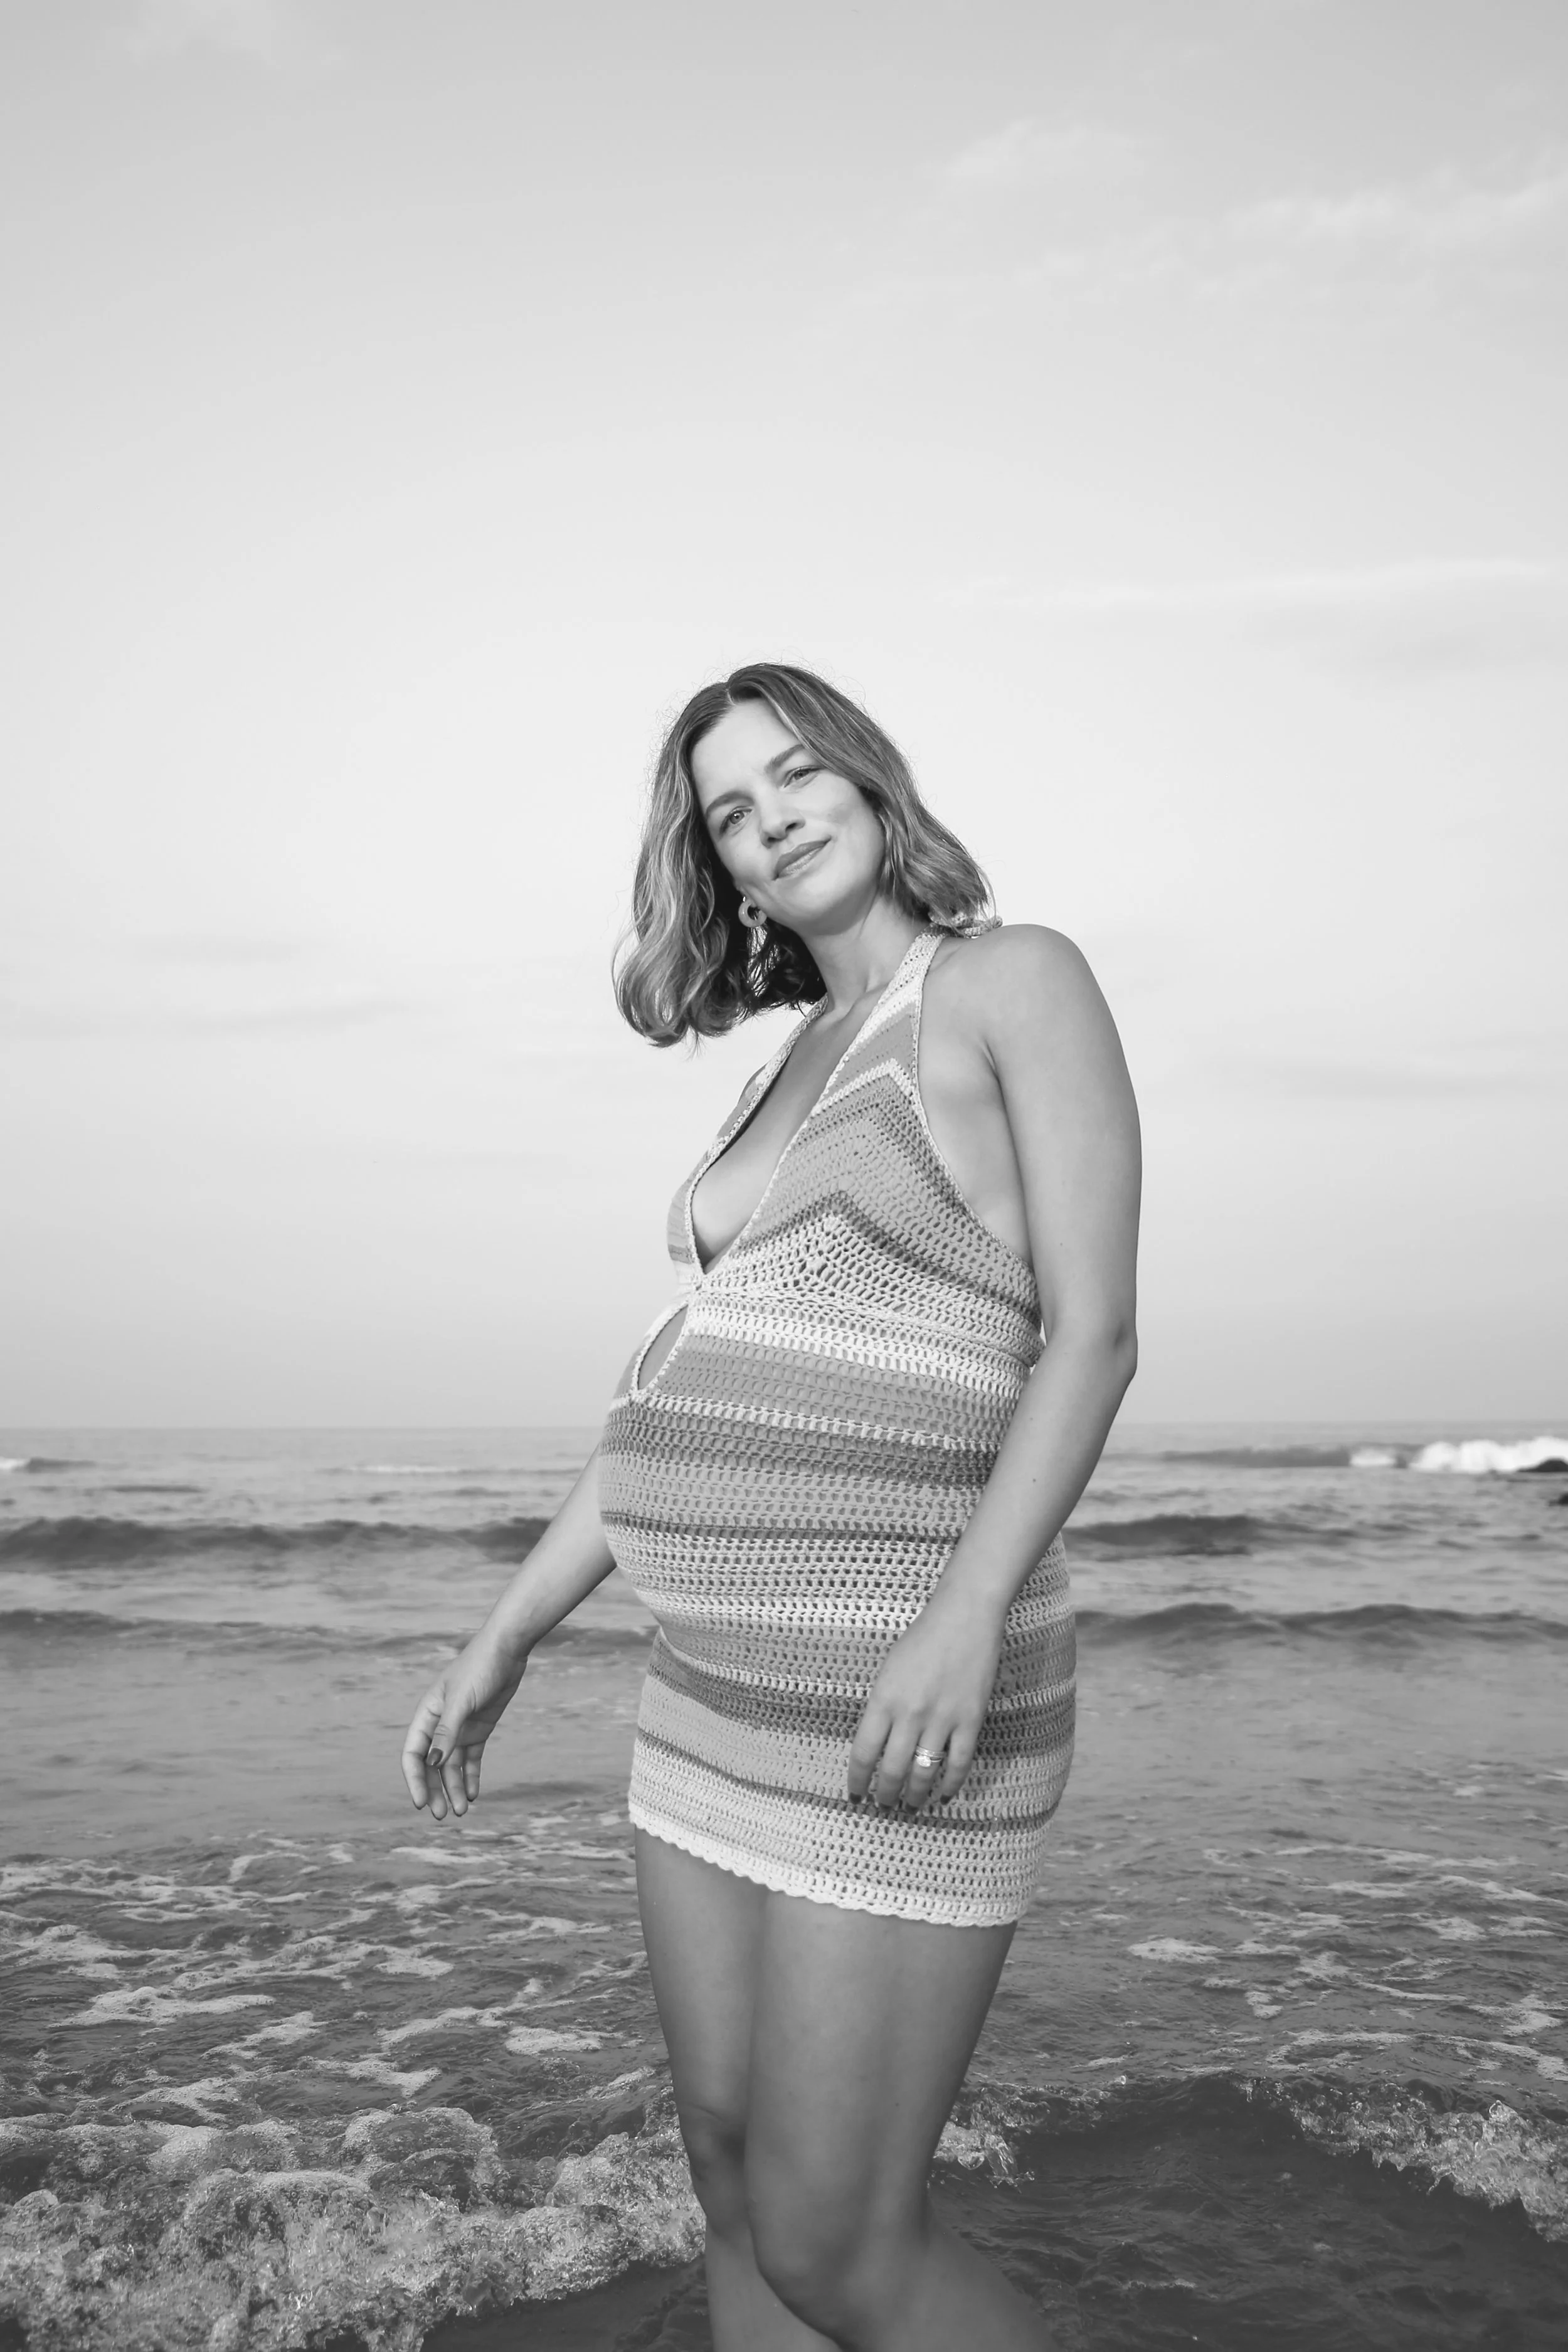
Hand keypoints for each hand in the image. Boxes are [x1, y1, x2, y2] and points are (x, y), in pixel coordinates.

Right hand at [400, 1631, 526, 1821]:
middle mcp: (440, 1724)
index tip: (420, 1803)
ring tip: (463, 1810)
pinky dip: (471, 1776)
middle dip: (434, 1790)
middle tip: (442, 1815)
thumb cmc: (480, 1668)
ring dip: (454, 1788)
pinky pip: (471, 1759)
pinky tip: (474, 1794)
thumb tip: (432, 1763)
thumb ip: (447, 1731)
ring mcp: (460, 1727)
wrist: (507, 1649)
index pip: (413, 1754)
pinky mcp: (479, 1728)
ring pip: (452, 1765)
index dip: (414, 1780)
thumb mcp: (462, 1701)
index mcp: (427, 1714)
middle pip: (431, 1765)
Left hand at [847, 1591, 1003, 1810]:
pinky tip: (943, 1795)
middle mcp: (910, 1714)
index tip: (855, 1795)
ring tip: (910, 1808)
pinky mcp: (971, 1720)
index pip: (863, 1753)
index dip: (858, 1781)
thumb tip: (878, 1745)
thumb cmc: (922, 1638)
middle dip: (885, 1795)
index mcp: (883, 1699)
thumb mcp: (888, 1670)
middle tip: (884, 1807)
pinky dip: (950, 1785)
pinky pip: (959, 1764)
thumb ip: (881, 1707)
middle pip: (892, 1770)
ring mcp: (942, 1719)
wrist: (964, 1616)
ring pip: (924, 1773)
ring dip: (915, 1797)